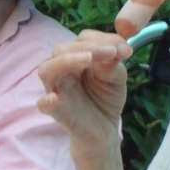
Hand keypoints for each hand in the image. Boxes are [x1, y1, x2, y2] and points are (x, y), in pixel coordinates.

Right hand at [36, 30, 131, 153]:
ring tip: (88, 58)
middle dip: (88, 47)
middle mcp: (61, 70)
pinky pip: (43, 104)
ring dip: (67, 61)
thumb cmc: (106, 97)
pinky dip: (47, 100)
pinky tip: (55, 98)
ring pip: (47, 69)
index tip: (125, 49)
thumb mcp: (117, 77)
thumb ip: (115, 62)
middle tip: (112, 52)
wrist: (105, 129)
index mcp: (75, 57)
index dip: (102, 39)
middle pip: (62, 49)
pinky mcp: (56, 111)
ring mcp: (56, 90)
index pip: (82, 39)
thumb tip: (119, 49)